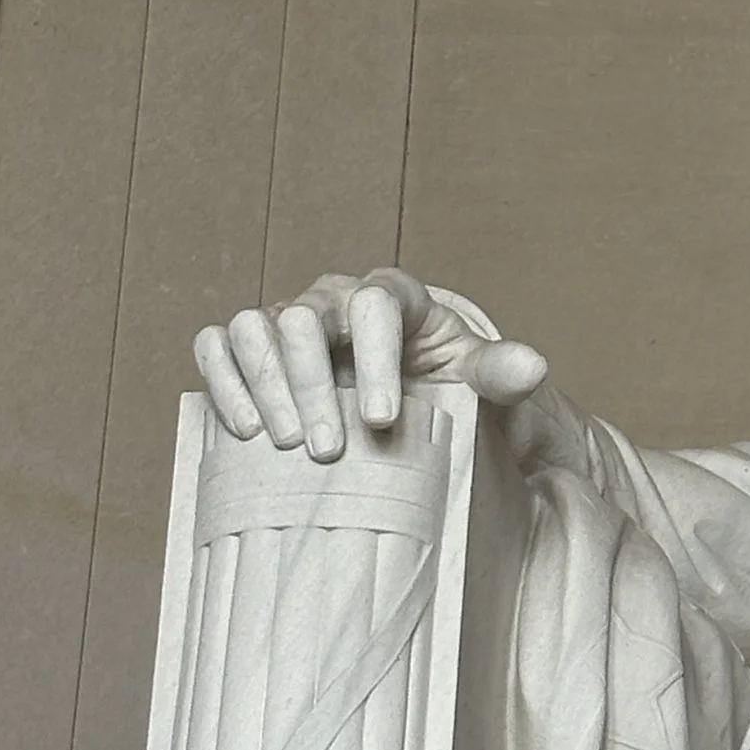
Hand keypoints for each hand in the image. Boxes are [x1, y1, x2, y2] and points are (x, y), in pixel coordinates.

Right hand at [191, 268, 547, 460]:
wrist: (423, 413)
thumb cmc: (454, 393)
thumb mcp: (487, 386)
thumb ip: (502, 372)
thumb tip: (531, 366)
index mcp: (395, 299)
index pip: (375, 304)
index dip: (375, 357)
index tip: (383, 419)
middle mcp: (334, 301)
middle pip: (302, 319)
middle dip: (311, 386)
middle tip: (329, 451)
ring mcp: (288, 323)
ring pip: (253, 328)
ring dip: (264, 386)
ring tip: (285, 444)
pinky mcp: (255, 352)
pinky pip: (218, 346)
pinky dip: (223, 379)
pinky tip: (244, 428)